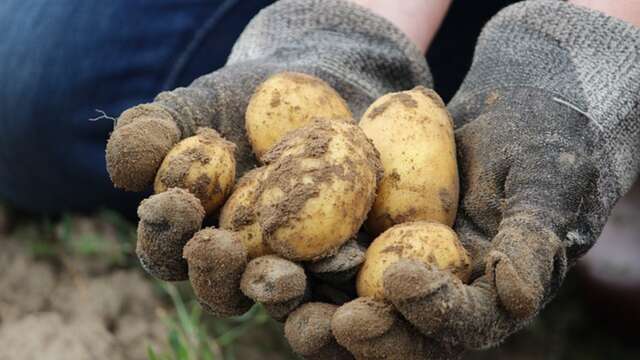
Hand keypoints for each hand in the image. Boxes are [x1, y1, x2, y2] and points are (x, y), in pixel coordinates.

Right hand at [106, 1, 429, 356]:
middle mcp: (242, 262)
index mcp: (194, 236)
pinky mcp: (344, 259)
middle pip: (222, 290)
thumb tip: (125, 172)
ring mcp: (294, 267)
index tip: (178, 201)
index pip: (167, 249)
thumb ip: (151, 133)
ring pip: (282, 298)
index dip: (165, 233)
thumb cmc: (242, 100)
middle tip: (224, 247)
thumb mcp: (192, 106)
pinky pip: (342, 279)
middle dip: (218, 274)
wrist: (317, 89)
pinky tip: (350, 258)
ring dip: (279, 292)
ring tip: (285, 276)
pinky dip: (341, 277)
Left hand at [294, 1, 639, 357]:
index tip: (397, 279)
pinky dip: (293, 256)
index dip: (430, 311)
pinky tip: (260, 244)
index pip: (461, 323)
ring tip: (278, 289)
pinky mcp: (359, 240)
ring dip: (312, 307)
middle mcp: (435, 296)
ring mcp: (393, 269)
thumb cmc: (542, 147)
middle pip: (397, 332)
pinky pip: (323, 257)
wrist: (510, 114)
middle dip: (363, 332)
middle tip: (328, 322)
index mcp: (486, 298)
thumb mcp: (546, 186)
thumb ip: (534, 240)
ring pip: (349, 305)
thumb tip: (520, 297)